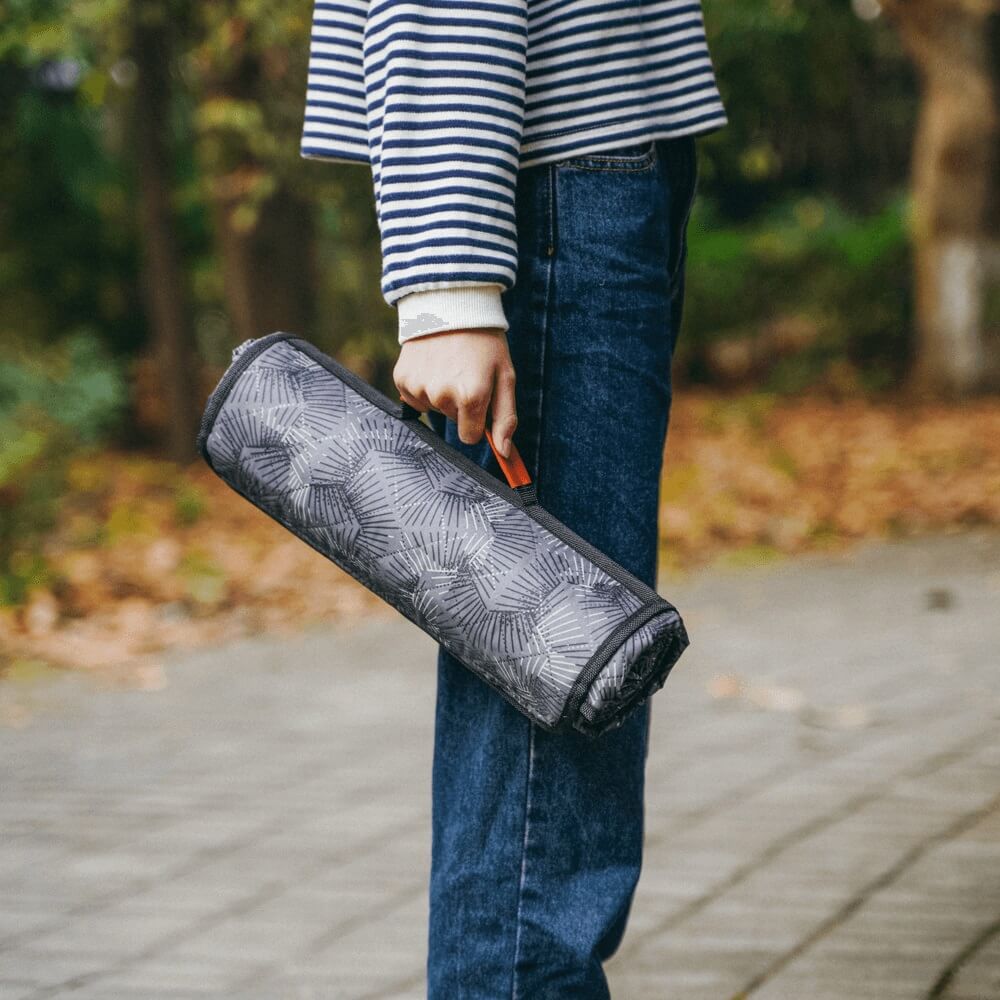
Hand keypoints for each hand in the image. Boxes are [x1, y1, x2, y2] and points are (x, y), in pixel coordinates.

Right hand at [393, 329, 517, 456]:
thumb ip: (506, 418)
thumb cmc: (484, 343)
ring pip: (434, 409)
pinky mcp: (402, 379)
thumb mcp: (504, 377)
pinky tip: (432, 364)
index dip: (477, 422)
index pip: (470, 436)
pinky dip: (423, 386)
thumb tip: (505, 453)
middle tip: (466, 373)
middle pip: (452, 420)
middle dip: (461, 404)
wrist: (451, 305)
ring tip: (449, 364)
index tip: (480, 401)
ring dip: (442, 393)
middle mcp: (442, 396)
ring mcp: (419, 387)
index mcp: (471, 397)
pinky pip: (415, 398)